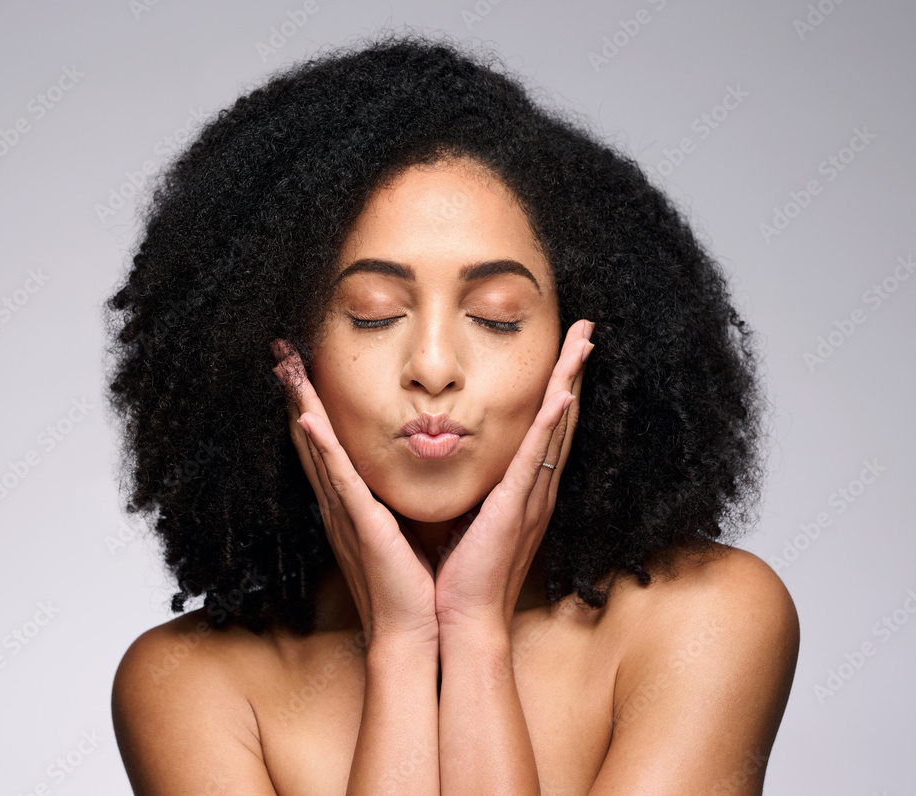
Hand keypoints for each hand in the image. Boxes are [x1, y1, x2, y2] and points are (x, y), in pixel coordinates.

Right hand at [270, 339, 438, 646]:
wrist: (414, 631)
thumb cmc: (412, 586)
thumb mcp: (402, 531)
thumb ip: (394, 502)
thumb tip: (403, 478)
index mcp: (351, 504)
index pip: (326, 445)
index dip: (311, 405)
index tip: (304, 368)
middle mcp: (340, 504)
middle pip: (311, 438)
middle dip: (297, 393)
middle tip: (282, 352)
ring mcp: (346, 513)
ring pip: (318, 448)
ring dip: (301, 405)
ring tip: (287, 367)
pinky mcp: (362, 525)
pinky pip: (339, 480)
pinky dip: (322, 448)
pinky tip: (309, 418)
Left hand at [433, 319, 594, 634]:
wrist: (462, 621)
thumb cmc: (461, 576)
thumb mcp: (467, 520)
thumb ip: (473, 491)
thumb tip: (459, 464)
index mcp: (524, 491)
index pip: (546, 428)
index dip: (557, 386)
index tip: (564, 350)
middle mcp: (536, 489)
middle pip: (561, 417)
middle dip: (573, 370)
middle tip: (587, 329)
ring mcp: (530, 498)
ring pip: (556, 427)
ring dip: (570, 382)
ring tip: (584, 342)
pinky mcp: (515, 509)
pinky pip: (537, 458)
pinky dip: (550, 424)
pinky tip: (562, 393)